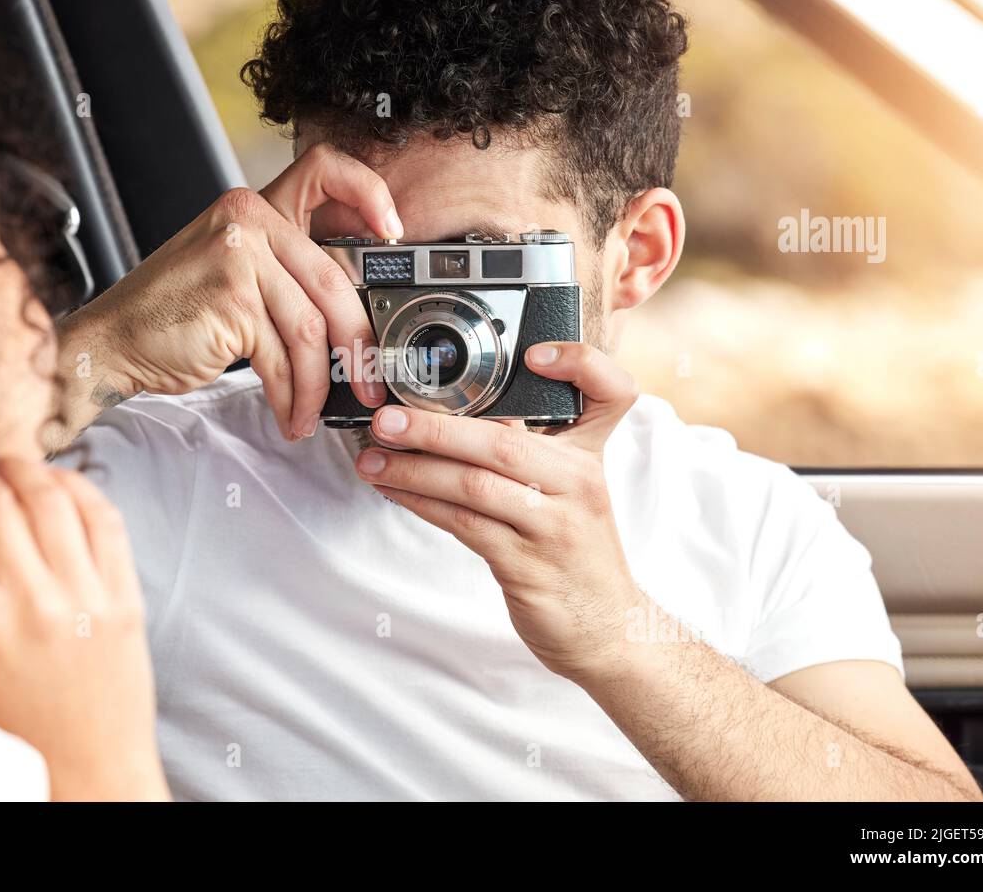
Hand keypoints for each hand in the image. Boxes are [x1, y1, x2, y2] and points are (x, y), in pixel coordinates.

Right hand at [0, 458, 168, 800]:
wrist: (90, 773)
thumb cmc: (15, 731)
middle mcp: (35, 604)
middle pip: (3, 506)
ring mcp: (87, 599)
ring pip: (55, 502)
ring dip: (29, 470)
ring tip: (11, 461)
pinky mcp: (127, 599)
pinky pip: (107, 522)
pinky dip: (84, 489)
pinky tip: (64, 479)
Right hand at [54, 144, 398, 444]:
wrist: (113, 342)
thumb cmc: (174, 315)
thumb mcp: (234, 273)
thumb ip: (287, 274)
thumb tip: (356, 316)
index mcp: (255, 206)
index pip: (324, 170)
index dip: (369, 193)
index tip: (392, 233)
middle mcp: (248, 220)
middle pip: (332, 281)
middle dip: (357, 344)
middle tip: (369, 381)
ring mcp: (238, 257)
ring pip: (310, 328)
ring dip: (318, 384)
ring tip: (314, 411)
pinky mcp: (229, 300)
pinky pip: (280, 357)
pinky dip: (291, 396)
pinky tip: (291, 414)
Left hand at [353, 342, 641, 680]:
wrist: (606, 628)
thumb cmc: (576, 550)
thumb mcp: (569, 491)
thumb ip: (528, 451)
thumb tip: (455, 414)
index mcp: (591, 456)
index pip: (611, 393)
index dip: (579, 363)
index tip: (534, 353)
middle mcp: (579, 484)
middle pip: (503, 443)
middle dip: (434, 428)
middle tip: (387, 418)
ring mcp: (554, 526)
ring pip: (475, 485)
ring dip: (413, 469)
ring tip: (371, 457)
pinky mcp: (527, 565)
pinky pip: (463, 524)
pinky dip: (420, 502)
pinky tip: (392, 489)